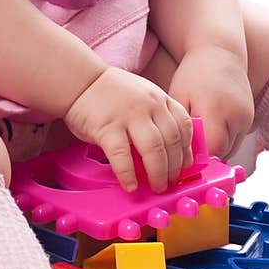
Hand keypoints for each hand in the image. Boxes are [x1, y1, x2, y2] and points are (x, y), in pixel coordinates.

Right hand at [64, 66, 194, 194]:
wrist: (81, 81)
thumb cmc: (112, 94)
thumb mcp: (143, 97)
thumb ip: (156, 117)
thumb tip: (170, 153)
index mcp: (159, 98)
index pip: (183, 125)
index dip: (187, 148)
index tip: (186, 165)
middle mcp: (149, 105)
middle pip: (171, 140)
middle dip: (174, 166)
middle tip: (171, 182)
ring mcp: (128, 116)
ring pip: (153, 148)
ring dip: (158, 172)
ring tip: (157, 187)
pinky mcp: (107, 127)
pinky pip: (122, 155)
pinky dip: (128, 174)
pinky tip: (131, 185)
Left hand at [166, 45, 254, 161]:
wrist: (219, 51)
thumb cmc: (193, 73)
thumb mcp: (179, 97)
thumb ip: (182, 127)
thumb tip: (182, 153)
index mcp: (216, 110)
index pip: (211, 149)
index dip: (197, 155)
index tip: (184, 150)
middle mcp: (236, 115)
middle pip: (222, 152)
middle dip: (205, 153)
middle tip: (189, 145)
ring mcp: (246, 116)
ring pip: (231, 148)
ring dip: (216, 147)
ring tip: (199, 135)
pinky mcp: (251, 116)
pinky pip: (237, 139)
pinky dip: (224, 139)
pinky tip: (210, 129)